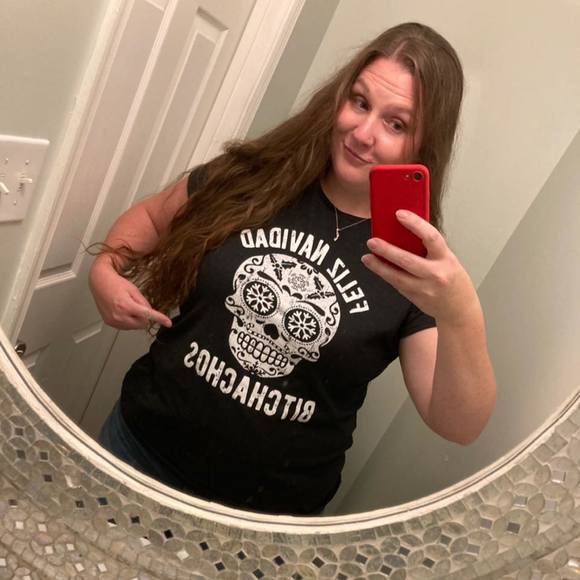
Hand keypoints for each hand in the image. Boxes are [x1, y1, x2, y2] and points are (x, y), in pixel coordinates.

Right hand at [89, 256, 171, 329]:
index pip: (147, 315)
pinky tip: (122, 310)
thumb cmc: (115, 283)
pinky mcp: (110, 323)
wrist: (99, 282)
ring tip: (127, 306)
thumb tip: (150, 313)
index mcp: (126, 305)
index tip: (168, 323)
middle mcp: (118, 315)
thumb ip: (144, 303)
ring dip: (136, 319)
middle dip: (144, 316)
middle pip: (142, 323)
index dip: (160, 319)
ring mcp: (113, 320)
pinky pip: (125, 326)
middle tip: (136, 305)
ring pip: (134, 327)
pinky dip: (128, 321)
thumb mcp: (134, 290)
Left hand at [361, 210, 480, 325]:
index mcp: (446, 258)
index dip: (415, 224)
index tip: (400, 214)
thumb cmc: (453, 280)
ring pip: (397, 276)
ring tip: (367, 257)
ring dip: (379, 266)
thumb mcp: (447, 259)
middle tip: (372, 241)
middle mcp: (436, 274)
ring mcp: (425, 288)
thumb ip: (429, 248)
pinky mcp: (415, 298)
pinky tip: (377, 267)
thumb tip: (405, 232)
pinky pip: (397, 284)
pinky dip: (386, 275)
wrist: (459, 309)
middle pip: (407, 260)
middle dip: (387, 250)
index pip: (431, 237)